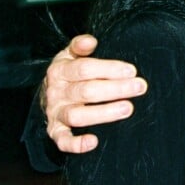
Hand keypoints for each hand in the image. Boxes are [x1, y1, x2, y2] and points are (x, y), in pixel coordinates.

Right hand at [42, 34, 146, 153]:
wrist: (45, 95)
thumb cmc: (68, 73)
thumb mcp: (69, 55)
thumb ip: (79, 46)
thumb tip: (90, 40)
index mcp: (60, 71)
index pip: (84, 68)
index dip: (109, 69)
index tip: (132, 71)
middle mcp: (56, 92)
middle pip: (86, 91)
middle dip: (115, 89)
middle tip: (140, 87)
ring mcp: (56, 113)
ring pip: (77, 116)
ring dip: (103, 113)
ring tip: (128, 108)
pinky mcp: (55, 131)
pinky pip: (63, 141)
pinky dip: (76, 144)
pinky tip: (94, 142)